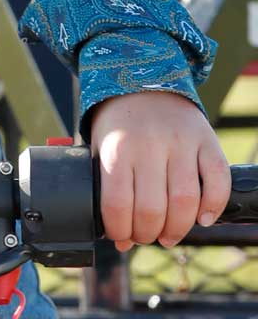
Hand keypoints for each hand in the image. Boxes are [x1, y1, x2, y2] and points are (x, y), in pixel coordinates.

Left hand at [89, 90, 230, 250]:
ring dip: (178, 228)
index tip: (122, 237)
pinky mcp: (206, 138)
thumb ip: (108, 189)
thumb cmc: (119, 125)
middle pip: (153, 208)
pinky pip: (218, 179)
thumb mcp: (101, 149)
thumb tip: (122, 240)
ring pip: (186, 200)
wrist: (144, 79)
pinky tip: (202, 219)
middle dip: (149, 234)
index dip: (121, 231)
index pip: (118, 204)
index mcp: (117, 149)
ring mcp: (181, 141)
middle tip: (147, 237)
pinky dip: (214, 205)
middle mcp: (150, 144)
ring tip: (169, 235)